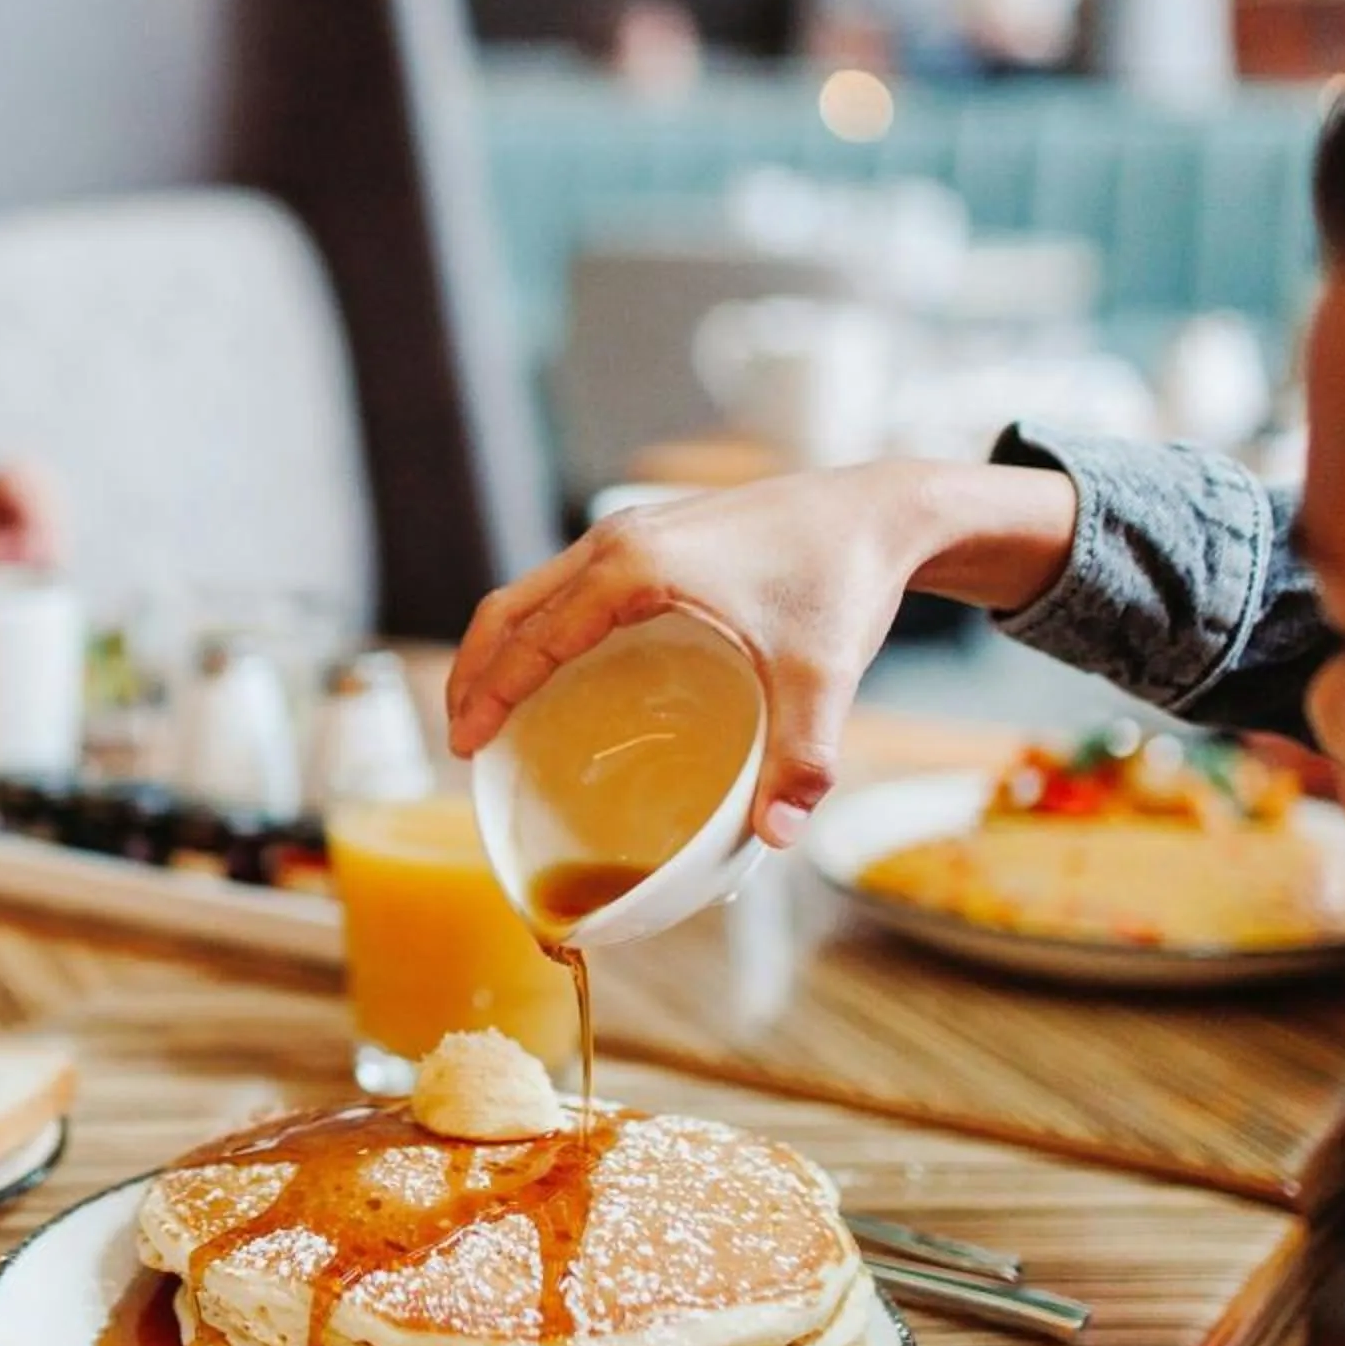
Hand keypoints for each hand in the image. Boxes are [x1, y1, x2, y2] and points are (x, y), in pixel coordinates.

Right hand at [445, 461, 1077, 847]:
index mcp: (637, 568)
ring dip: (499, 646)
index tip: (467, 745)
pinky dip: (536, 627)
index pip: (534, 636)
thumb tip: (776, 837)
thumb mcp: (823, 676)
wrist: (881, 508)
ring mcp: (629, 531)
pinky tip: (551, 670)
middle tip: (464, 740)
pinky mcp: (648, 534)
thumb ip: (802, 756)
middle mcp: (617, 541)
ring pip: (531, 590)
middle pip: (510, 608)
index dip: (490, 693)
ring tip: (488, 711)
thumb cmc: (843, 578)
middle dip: (472, 672)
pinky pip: (565, 583)